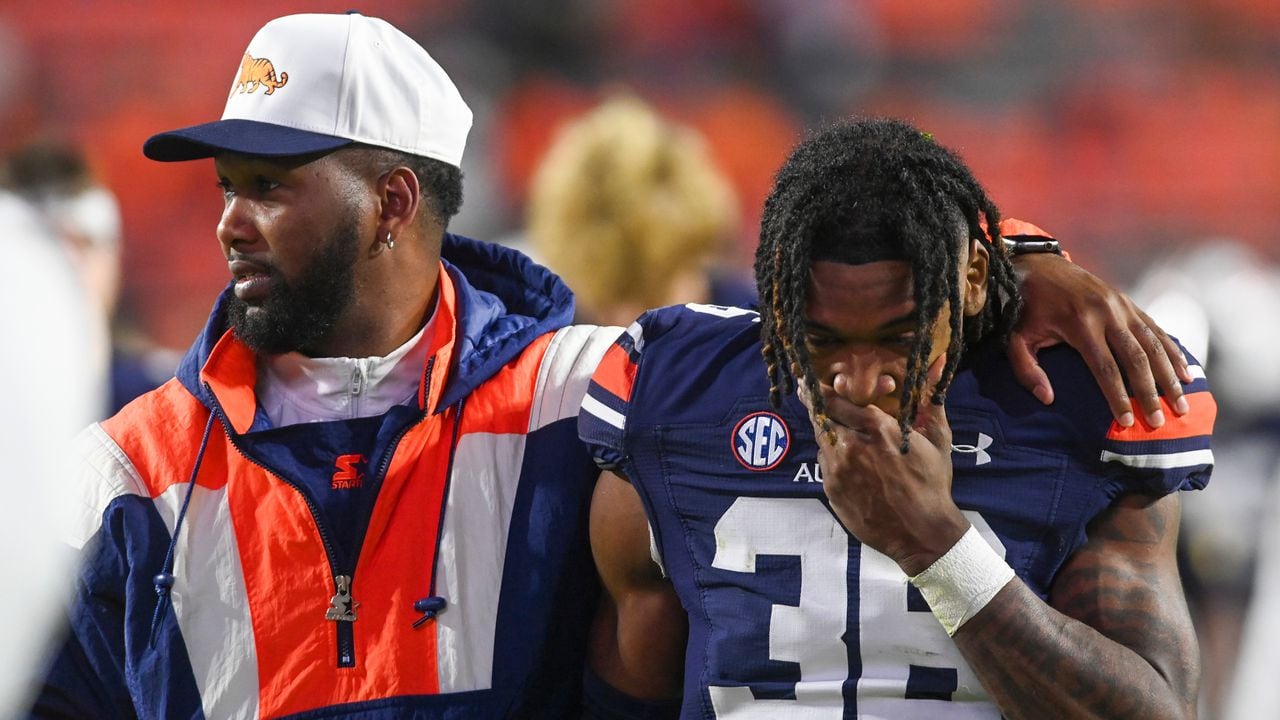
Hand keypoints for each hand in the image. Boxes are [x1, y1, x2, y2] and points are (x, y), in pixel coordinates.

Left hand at [801, 357, 967, 575]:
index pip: (834, 399)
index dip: (819, 389)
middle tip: (813, 399)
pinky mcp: (831, 490)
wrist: (921, 533)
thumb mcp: (937, 439)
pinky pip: (825, 465)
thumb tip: (938, 361)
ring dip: (829, 435)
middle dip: (818, 408)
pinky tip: (852, 467)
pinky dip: (834, 460)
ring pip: (822, 441)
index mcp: (876, 427)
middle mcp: (851, 445)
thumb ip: (931, 398)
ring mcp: (837, 469)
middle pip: (821, 417)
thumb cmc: (932, 484)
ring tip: (846, 440)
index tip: (807, 380)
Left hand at [1007, 254, 1191, 427]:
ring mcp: (1122, 306)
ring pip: (1153, 344)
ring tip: (1182, 404)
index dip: (1118, 397)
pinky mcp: (1129, 303)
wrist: (1038, 266)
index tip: (1127, 423)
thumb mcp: (1016, 338)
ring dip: (1170, 376)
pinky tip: (1186, 373)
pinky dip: (1173, 352)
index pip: (1105, 368)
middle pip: (1136, 359)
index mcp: (1080, 324)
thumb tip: (1048, 399)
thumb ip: (1026, 370)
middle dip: (1150, 393)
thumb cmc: (1025, 308)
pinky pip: (1156, 330)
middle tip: (1160, 422)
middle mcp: (1107, 313)